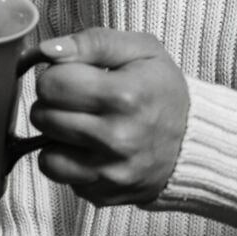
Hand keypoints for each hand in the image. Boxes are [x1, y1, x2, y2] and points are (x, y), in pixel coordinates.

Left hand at [30, 27, 190, 206]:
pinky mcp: (102, 193)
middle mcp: (116, 137)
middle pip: (43, 116)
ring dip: (58, 136)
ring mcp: (109, 171)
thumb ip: (94, 42)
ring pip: (45, 152)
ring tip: (84, 125)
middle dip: (54, 104)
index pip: (52, 83)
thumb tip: (47, 50)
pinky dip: (68, 161)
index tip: (76, 76)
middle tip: (80, 100)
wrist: (193, 142)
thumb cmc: (163, 91)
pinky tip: (90, 149)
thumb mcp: (142, 50)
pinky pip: (59, 177)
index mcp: (125, 95)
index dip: (57, 75)